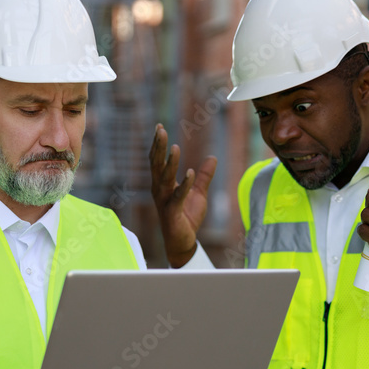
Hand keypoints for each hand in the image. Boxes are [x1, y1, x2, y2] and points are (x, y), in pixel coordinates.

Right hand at [149, 124, 216, 267]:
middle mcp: (159, 190)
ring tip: (175, 148)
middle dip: (158, 147)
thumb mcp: (198, 192)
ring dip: (170, 163)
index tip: (159, 127)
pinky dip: (184, 185)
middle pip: (156, 165)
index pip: (157, 160)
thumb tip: (212, 157)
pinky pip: (178, 196)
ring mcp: (165, 201)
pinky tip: (189, 172)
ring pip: (165, 178)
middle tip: (160, 130)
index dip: (157, 144)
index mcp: (162, 184)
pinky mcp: (173, 212)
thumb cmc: (186, 217)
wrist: (182, 242)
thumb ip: (203, 176)